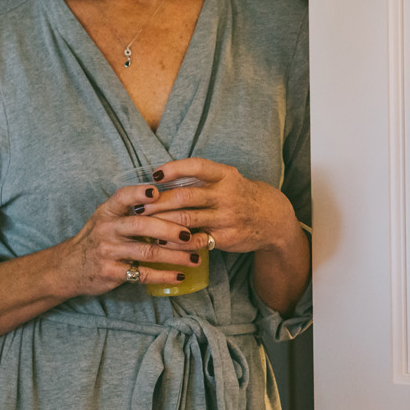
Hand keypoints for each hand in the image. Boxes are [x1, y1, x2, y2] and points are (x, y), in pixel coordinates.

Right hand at [49, 181, 198, 295]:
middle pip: (142, 226)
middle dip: (170, 229)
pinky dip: (163, 276)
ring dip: (175, 256)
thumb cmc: (97, 238)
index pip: (122, 197)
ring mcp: (108, 252)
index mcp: (108, 212)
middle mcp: (107, 229)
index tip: (157, 192)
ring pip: (147, 252)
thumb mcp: (106, 218)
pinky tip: (180, 276)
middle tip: (192, 233)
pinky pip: (142, 274)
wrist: (68, 268)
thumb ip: (130, 209)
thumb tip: (170, 196)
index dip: (139, 193)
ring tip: (196, 258)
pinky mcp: (111, 273)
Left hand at [140, 157, 299, 256]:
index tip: (155, 174)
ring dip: (162, 222)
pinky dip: (176, 241)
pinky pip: (196, 241)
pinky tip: (161, 241)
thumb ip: (201, 177)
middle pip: (186, 197)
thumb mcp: (228, 179)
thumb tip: (161, 177)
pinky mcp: (225, 238)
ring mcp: (226, 218)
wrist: (272, 219)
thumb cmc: (241, 195)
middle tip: (138, 205)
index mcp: (226, 176)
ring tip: (143, 222)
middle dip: (158, 202)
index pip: (198, 167)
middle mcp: (226, 196)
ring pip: (187, 220)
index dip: (175, 169)